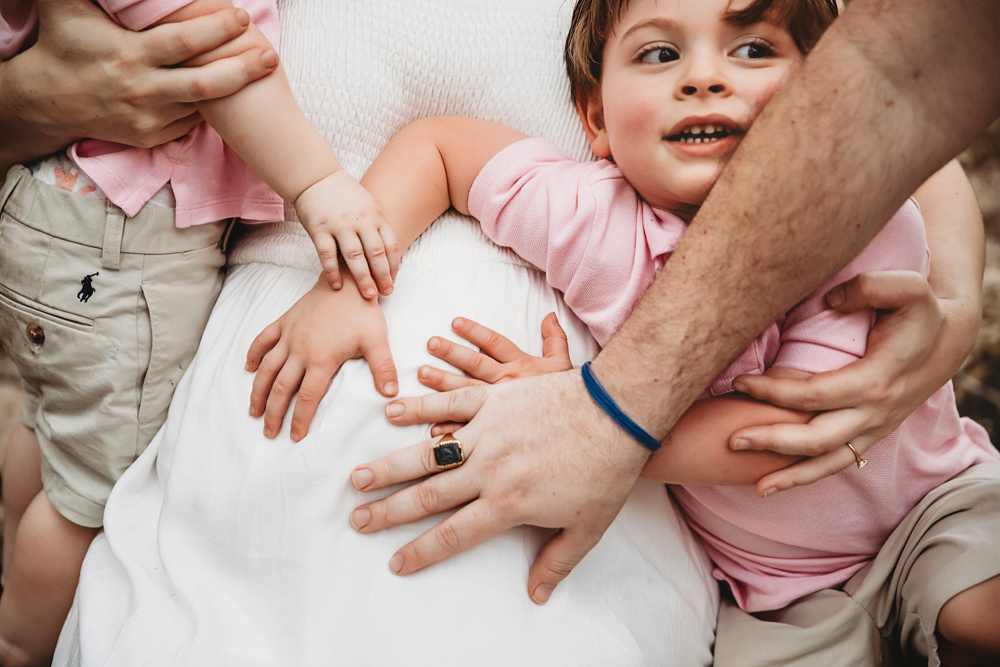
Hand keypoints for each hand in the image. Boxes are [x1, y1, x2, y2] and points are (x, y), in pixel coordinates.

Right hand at [3, 0, 276, 163]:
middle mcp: (143, 91)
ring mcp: (150, 119)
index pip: (182, 43)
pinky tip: (234, 96)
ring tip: (261, 71)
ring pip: (203, 106)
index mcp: (129, 56)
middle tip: (270, 55)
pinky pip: (191, 122)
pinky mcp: (152, 137)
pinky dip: (212, 110)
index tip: (241, 16)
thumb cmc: (64, 45)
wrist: (49, 101)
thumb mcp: (67, 8)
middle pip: (204, 85)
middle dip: (242, 70)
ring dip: (233, 91)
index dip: (215, 30)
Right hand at [245, 275, 398, 440]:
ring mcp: (289, 335)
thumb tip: (391, 395)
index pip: (308, 397)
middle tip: (269, 433)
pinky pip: (262, 339)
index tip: (296, 436)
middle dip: (274, 413)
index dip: (301, 419)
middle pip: (282, 388)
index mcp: (322, 358)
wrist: (348, 279)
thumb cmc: (364, 311)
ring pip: (267, 368)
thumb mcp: (378, 340)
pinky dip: (253, 354)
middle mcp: (300, 349)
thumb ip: (383, 369)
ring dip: (258, 391)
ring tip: (254, 411)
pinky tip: (248, 368)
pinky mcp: (284, 321)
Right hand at [294, 170, 400, 297]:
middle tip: (386, 293)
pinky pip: (327, 254)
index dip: (394, 264)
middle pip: (376, 253)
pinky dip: (332, 272)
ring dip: (362, 278)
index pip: (390, 244)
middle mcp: (360, 221)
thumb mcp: (369, 205)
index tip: (393, 280)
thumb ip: (377, 226)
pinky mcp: (319, 229)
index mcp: (375, 216)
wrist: (317, 178)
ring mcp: (339, 225)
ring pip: (354, 256)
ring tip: (368, 295)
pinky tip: (337, 285)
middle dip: (383, 275)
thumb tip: (389, 253)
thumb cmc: (345, 196)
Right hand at [350, 371, 650, 604]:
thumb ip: (556, 562)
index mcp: (507, 504)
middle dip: (388, 512)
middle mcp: (489, 470)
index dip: (421, 551)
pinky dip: (419, 407)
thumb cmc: (606, 470)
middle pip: (428, 496)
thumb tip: (536, 596)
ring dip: (390, 465)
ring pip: (428, 452)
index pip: (453, 534)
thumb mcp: (588, 527)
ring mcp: (488, 431)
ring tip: (357, 476)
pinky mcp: (494, 399)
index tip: (395, 561)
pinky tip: (391, 411)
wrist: (617, 412)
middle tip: (357, 520)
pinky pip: (449, 403)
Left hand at [415, 314, 570, 434]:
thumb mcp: (564, 366)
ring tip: (421, 374)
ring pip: (468, 394)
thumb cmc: (572, 397)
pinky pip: (473, 431)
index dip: (475, 332)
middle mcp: (509, 385)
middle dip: (451, 355)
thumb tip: (550, 315)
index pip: (496, 344)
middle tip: (430, 343)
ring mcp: (502, 410)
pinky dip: (453, 430)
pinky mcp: (500, 434)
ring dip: (442, 385)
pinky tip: (433, 429)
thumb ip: (555, 340)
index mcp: (523, 367)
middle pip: (475, 366)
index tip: (454, 322)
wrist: (589, 427)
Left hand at [730, 271, 966, 494]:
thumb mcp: (906, 288)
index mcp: (876, 379)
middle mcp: (875, 412)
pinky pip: (839, 463)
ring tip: (757, 489)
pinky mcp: (871, 435)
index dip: (774, 391)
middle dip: (772, 441)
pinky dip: (810, 476)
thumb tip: (830, 301)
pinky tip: (779, 484)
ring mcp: (874, 429)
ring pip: (830, 462)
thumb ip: (868, 288)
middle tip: (731, 440)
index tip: (739, 382)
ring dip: (792, 477)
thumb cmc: (918, 313)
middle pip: (816, 438)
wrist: (946, 341)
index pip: (814, 394)